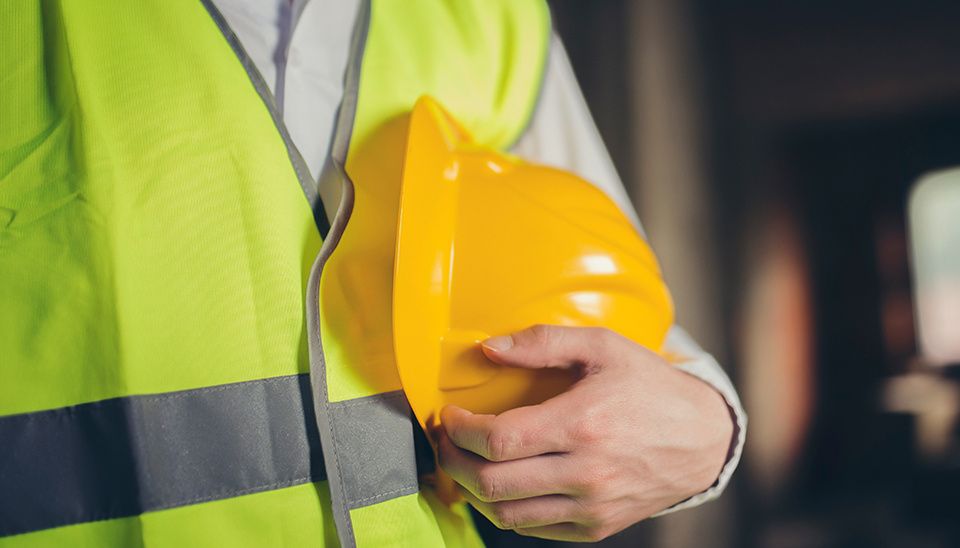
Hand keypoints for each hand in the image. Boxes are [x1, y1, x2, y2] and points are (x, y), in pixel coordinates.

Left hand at [434, 324, 732, 541]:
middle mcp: (585, 472)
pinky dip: (505, 509)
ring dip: (471, 489)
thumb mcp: (604, 346)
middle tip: (446, 439)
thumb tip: (490, 348)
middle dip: (451, 460)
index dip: (459, 431)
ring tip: (464, 462)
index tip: (449, 416)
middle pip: (491, 481)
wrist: (703, 438)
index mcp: (582, 424)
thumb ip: (545, 341)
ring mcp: (591, 506)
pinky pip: (534, 528)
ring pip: (505, 514)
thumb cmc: (650, 387)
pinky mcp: (597, 527)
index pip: (498, 440)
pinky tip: (501, 484)